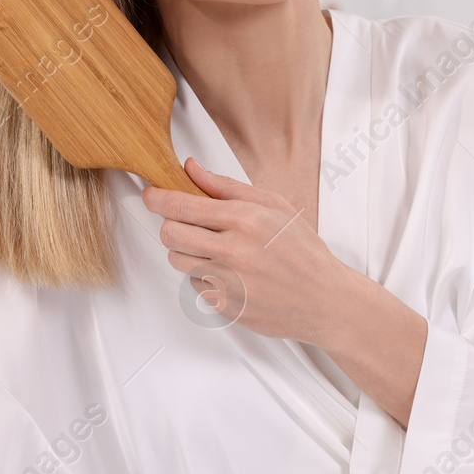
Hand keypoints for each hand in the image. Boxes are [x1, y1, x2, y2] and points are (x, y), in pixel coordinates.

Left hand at [141, 157, 356, 344]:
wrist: (323, 299)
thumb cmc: (302, 251)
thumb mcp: (274, 206)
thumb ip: (227, 187)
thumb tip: (192, 169)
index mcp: (245, 219)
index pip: (181, 206)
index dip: (158, 199)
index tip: (150, 196)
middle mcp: (233, 250)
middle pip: (170, 234)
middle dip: (172, 226)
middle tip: (188, 225)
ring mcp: (227, 281)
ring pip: (177, 260)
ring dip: (188, 253)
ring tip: (217, 251)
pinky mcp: (224, 305)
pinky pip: (194, 284)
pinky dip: (205, 277)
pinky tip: (231, 274)